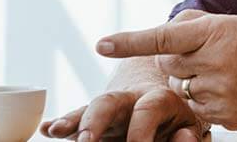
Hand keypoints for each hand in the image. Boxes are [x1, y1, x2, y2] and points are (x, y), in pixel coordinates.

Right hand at [38, 87, 206, 140]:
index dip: (142, 131)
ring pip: (88, 109)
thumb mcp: (190, 124)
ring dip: (72, 120)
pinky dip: (61, 124)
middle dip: (96, 120)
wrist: (164, 100)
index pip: (149, 108)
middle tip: (86, 140)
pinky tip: (46, 129)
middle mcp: (130, 100)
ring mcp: (110, 110)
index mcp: (158, 98)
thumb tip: (184, 136)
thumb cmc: (180, 119)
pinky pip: (76, 121)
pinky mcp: (95, 121)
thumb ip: (188, 133)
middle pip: (110, 101)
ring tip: (57, 130)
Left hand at [96, 9, 236, 129]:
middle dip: (177, 59)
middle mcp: (215, 65)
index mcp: (217, 35)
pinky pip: (197, 108)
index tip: (101, 44)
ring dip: (192, 80)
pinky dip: (206, 98)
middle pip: (167, 66)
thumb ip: (194, 25)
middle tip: (206, 53)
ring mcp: (220, 95)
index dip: (129, 42)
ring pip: (180, 89)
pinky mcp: (224, 117)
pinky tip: (232, 89)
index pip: (163, 39)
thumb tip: (163, 34)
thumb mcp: (234, 21)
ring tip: (226, 72)